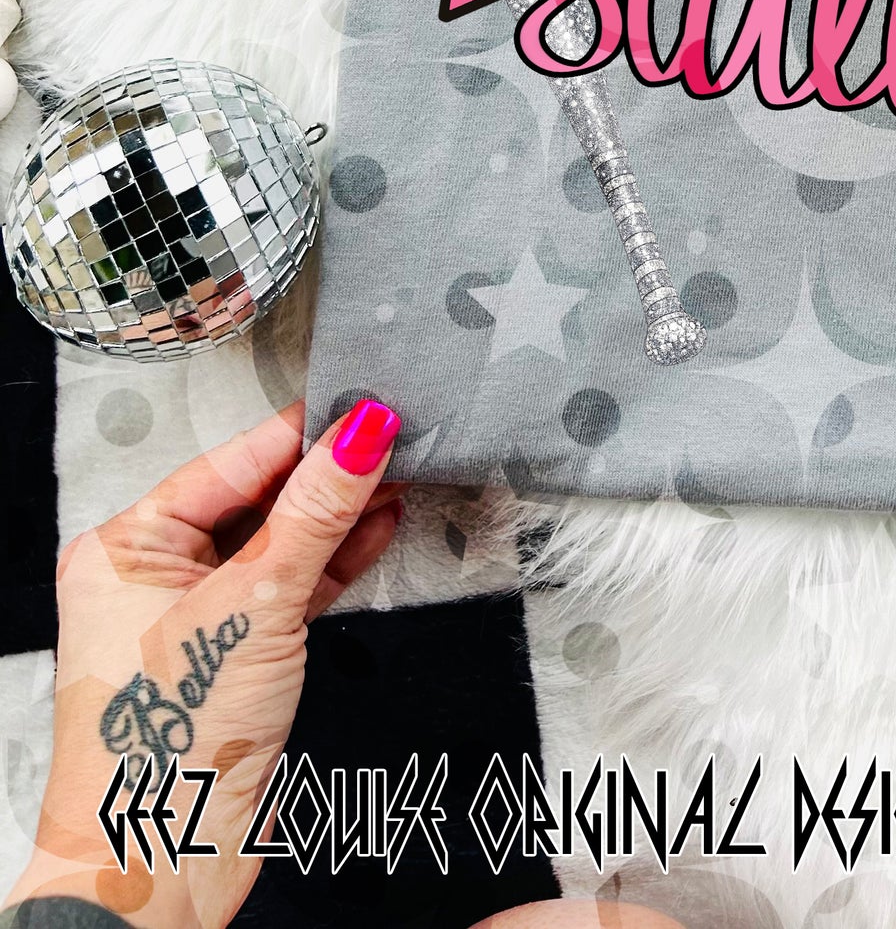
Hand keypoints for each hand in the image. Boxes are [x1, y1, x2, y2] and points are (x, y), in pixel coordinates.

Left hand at [4, 398, 402, 928]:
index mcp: (126, 546)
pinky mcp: (233, 651)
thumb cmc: (163, 747)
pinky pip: (291, 583)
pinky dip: (336, 558)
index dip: (305, 433)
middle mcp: (152, 574)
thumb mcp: (255, 604)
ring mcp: (194, 614)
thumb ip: (316, 513)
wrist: (162, 859)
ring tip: (400, 470)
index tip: (368, 405)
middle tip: (394, 434)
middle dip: (329, 471)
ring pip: (280, 539)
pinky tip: (378, 525)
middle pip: (258, 497)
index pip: (233, 461)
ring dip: (340, 512)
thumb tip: (360, 434)